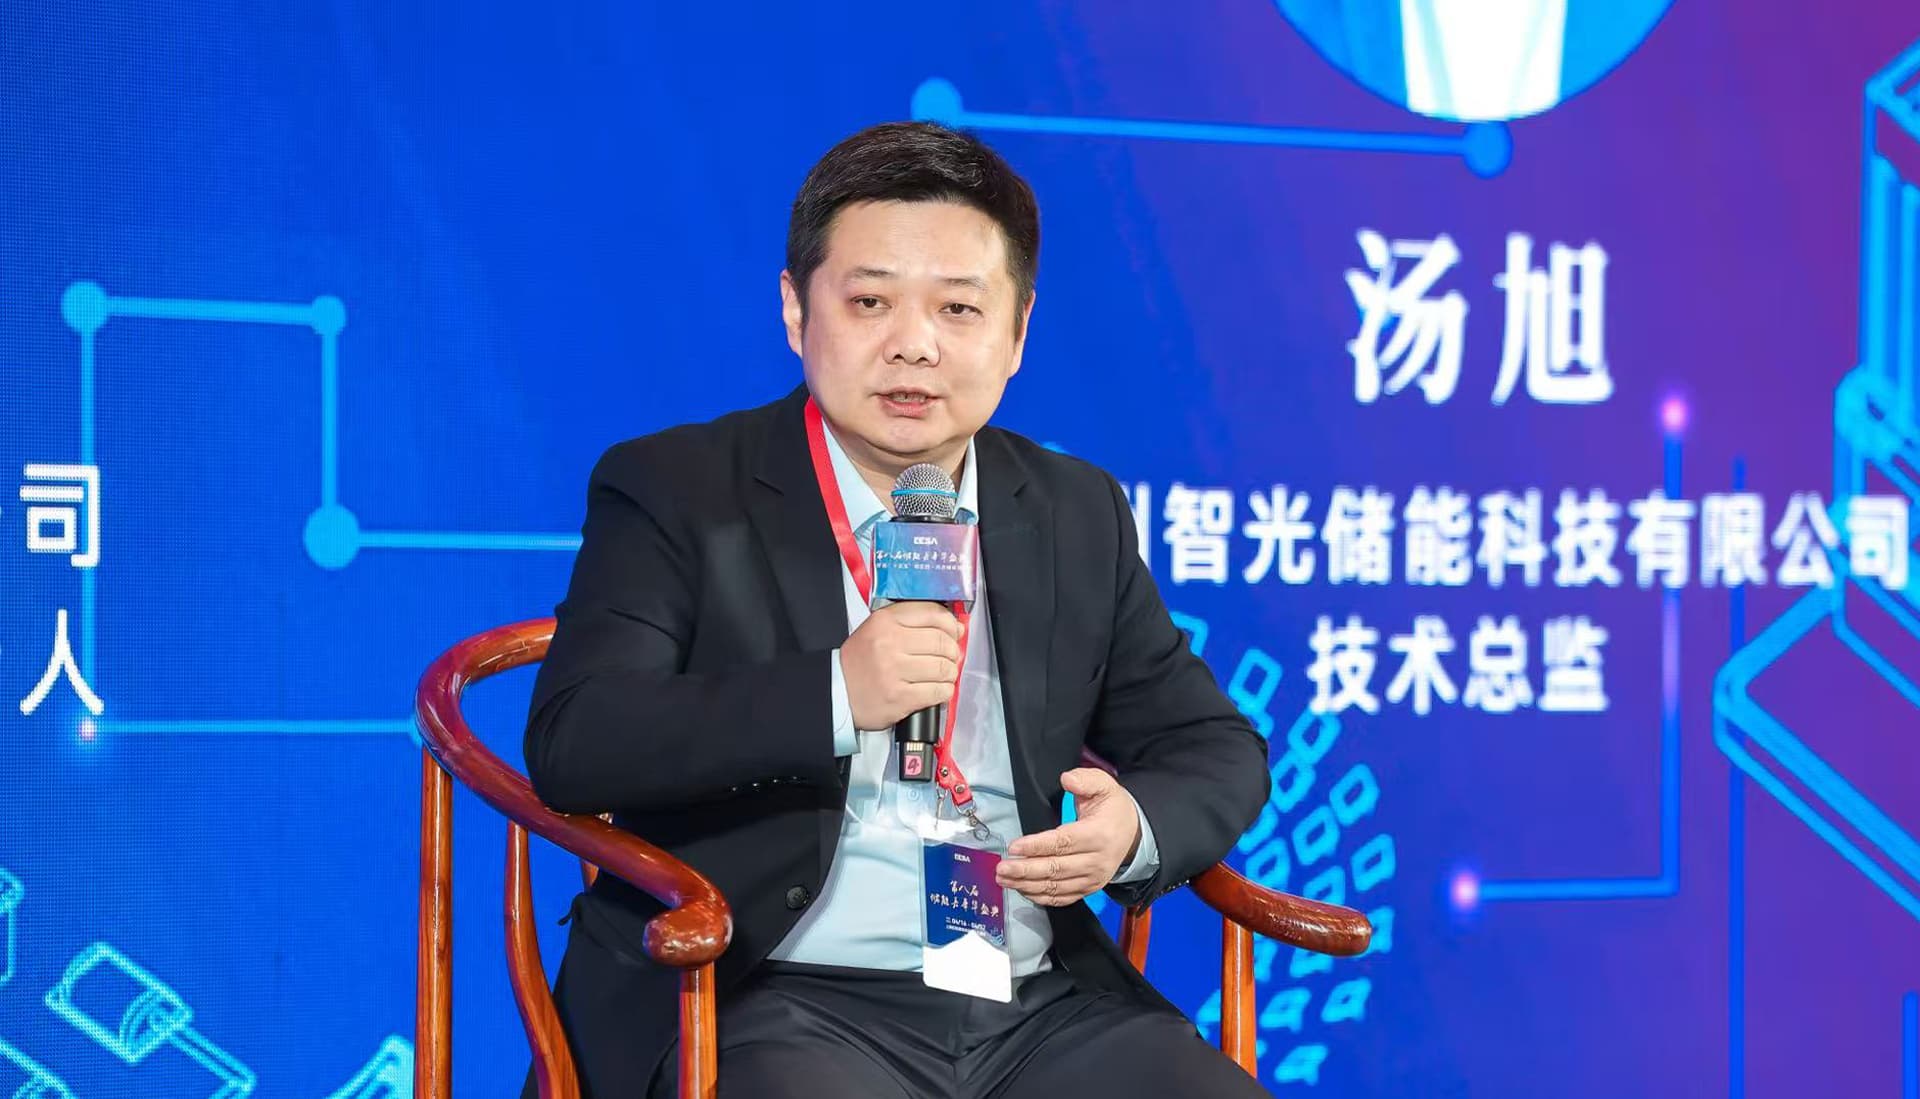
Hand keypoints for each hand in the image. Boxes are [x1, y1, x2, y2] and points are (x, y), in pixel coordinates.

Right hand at [840, 602, 963, 729]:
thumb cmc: (859, 663)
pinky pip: (937, 691)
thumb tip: (953, 626)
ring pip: (943, 667)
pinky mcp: (900, 697)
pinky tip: (939, 689)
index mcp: (884, 621)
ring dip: (950, 672)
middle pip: (941, 641)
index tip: (955, 631)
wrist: (837, 692)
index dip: (951, 623)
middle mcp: (889, 643)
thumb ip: (910, 623)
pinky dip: (945, 691)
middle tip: (951, 657)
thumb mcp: (876, 629)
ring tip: (945, 674)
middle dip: (953, 651)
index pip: (932, 613)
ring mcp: (894, 671)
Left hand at [997, 768, 1141, 906]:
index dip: (1037, 846)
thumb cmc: (1113, 809)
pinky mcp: (1089, 889)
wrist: (1134, 834)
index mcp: (1099, 835)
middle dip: (1025, 870)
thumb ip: (1085, 779)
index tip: (1014, 847)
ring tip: (1004, 879)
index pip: (1063, 842)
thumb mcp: (1105, 786)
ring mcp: (1093, 879)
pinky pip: (1062, 898)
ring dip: (1027, 885)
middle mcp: (1097, 861)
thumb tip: (1067, 779)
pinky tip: (1022, 889)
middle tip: (1002, 867)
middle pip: (1056, 868)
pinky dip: (1041, 897)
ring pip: (1056, 886)